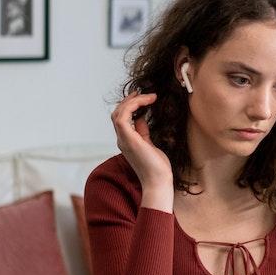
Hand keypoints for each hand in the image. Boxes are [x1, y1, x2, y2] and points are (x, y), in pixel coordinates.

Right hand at [111, 92, 173, 209]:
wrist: (158, 181)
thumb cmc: (157, 167)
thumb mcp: (150, 144)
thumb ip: (143, 132)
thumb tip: (142, 118)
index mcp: (126, 141)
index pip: (121, 119)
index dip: (130, 106)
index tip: (144, 98)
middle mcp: (122, 140)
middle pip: (117, 114)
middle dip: (129, 101)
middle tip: (142, 93)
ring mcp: (123, 140)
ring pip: (118, 113)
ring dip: (132, 101)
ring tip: (148, 96)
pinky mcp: (128, 139)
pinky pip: (123, 117)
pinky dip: (133, 106)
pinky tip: (147, 102)